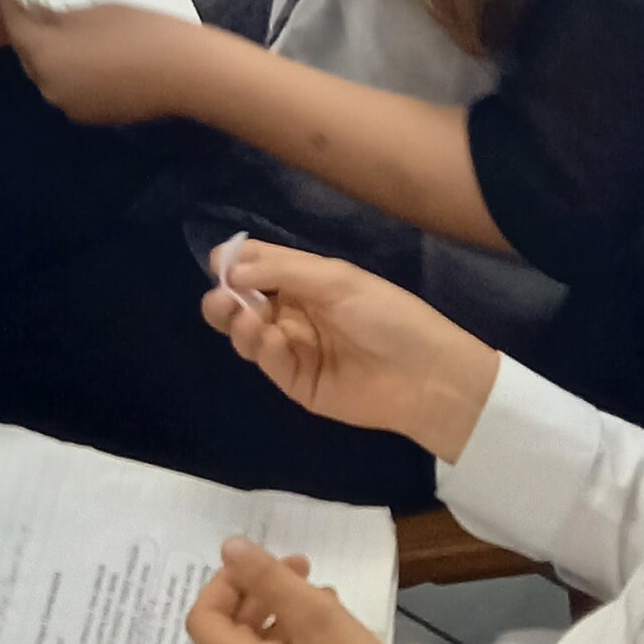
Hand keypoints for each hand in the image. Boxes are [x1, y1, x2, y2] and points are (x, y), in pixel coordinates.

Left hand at [0, 0, 209, 123]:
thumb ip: (57, 13)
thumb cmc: (140, 30)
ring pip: (50, 72)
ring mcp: (68, 105)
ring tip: (63, 29)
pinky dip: (71, 71)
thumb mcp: (93, 9)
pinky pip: (70, 87)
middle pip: (28, 51)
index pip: (13, 21)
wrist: (185, 72)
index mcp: (42, 54)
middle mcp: (46, 86)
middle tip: (34, 2)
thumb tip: (38, 12)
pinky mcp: (90, 116)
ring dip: (51, 52)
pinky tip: (89, 55)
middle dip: (29, 27)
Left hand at [186, 539, 450, 643]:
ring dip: (281, 623)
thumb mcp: (317, 618)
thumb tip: (229, 549)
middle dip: (262, 597)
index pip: (204, 617)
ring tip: (327, 604)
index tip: (271, 564)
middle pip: (231, 638)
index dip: (229, 582)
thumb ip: (268, 578)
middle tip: (307, 572)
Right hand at [201, 240, 498, 459]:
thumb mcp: (337, 280)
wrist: (424, 376)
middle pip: (244, 300)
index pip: (260, 264)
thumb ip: (282, 270)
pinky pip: (267, 360)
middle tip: (220, 298)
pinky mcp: (296, 382)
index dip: (237, 261)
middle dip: (226, 296)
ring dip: (238, 321)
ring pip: (248, 332)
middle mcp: (296, 310)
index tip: (218, 263)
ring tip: (245, 318)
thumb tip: (230, 268)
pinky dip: (260, 346)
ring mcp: (294, 347)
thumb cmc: (387, 316)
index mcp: (308, 279)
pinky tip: (266, 338)